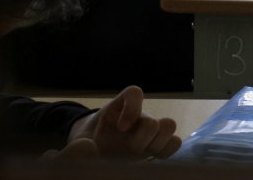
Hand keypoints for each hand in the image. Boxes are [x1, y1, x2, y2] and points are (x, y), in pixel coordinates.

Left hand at [63, 85, 180, 160]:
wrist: (92, 150)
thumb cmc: (86, 142)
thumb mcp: (78, 141)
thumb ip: (79, 145)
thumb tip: (89, 147)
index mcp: (118, 108)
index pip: (134, 93)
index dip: (131, 109)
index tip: (120, 128)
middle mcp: (137, 118)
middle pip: (154, 117)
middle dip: (144, 134)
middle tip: (130, 147)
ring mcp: (148, 133)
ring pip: (169, 126)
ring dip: (157, 143)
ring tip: (141, 154)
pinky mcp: (155, 147)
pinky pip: (174, 144)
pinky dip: (165, 152)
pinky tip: (148, 160)